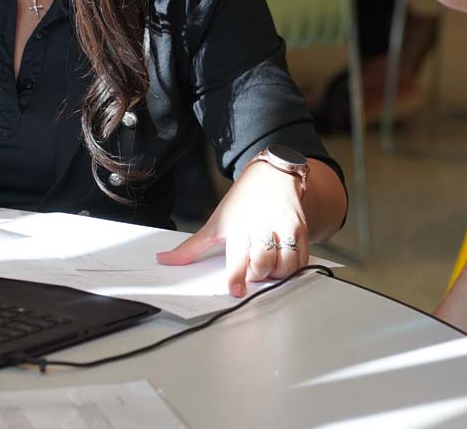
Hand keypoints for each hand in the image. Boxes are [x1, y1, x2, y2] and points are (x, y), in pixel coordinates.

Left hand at [156, 158, 308, 296]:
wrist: (273, 176)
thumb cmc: (243, 201)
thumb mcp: (216, 221)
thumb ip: (192, 247)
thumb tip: (164, 260)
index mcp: (239, 225)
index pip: (238, 256)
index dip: (237, 276)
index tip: (236, 290)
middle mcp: (264, 226)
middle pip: (264, 263)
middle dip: (257, 273)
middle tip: (252, 268)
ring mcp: (286, 228)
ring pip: (287, 265)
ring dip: (277, 273)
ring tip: (268, 265)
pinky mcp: (302, 230)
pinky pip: (302, 260)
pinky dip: (293, 268)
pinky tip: (282, 262)